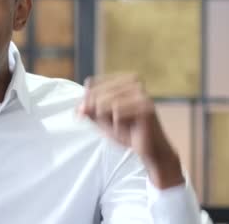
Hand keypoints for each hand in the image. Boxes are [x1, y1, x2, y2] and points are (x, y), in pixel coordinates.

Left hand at [77, 74, 183, 188]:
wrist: (149, 149)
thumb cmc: (127, 131)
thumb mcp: (102, 119)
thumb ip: (89, 110)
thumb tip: (78, 107)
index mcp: (123, 79)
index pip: (92, 83)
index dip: (84, 100)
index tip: (80, 113)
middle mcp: (134, 81)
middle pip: (97, 92)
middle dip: (92, 109)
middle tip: (99, 121)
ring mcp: (142, 92)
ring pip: (106, 102)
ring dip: (106, 118)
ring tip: (118, 125)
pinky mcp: (146, 106)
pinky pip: (117, 113)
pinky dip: (117, 124)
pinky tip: (128, 128)